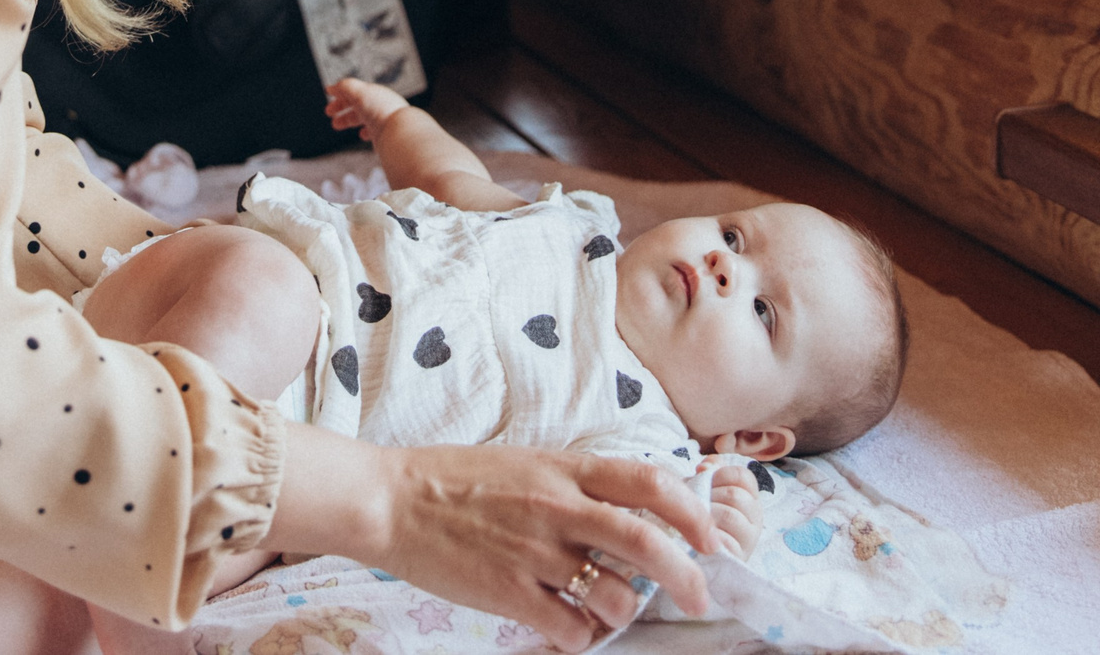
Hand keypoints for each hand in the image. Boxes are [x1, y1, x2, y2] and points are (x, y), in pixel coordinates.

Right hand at [324, 76, 409, 134]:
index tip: (329, 95)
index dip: (341, 92)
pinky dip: (365, 132)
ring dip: (348, 120)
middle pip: (358, 103)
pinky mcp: (386, 134)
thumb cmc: (381, 110)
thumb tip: (332, 87)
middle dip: (341, 107)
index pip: (355, 90)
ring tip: (336, 125)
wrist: (399, 132)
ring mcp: (383, 120)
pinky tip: (362, 135)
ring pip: (363, 118)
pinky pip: (373, 131)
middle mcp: (380, 105)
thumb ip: (344, 87)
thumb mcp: (358, 91)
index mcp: (374, 93)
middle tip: (329, 114)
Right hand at [360, 443, 720, 652]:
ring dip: (625, 613)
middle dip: (685, 577)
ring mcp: (534, 553)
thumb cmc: (456, 480)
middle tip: (698, 597)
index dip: (691, 511)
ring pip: (614, 595)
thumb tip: (631, 511)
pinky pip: (571, 629)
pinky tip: (570, 630)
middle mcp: (557, 508)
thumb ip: (577, 483)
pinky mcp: (509, 593)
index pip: (648, 482)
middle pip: (645, 543)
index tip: (708, 536)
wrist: (391, 500)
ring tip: (609, 612)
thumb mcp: (527, 463)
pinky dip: (582, 638)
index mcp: (564, 470)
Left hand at [707, 471, 762, 559]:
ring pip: (729, 515)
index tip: (706, 483)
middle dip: (710, 497)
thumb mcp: (704, 488)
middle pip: (734, 495)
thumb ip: (709, 470)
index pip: (742, 475)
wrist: (699, 552)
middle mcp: (755, 516)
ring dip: (708, 516)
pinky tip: (701, 538)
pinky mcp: (739, 557)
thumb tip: (704, 467)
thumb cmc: (703, 516)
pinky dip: (709, 537)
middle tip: (700, 506)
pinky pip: (725, 541)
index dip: (719, 475)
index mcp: (750, 496)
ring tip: (700, 522)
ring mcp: (749, 538)